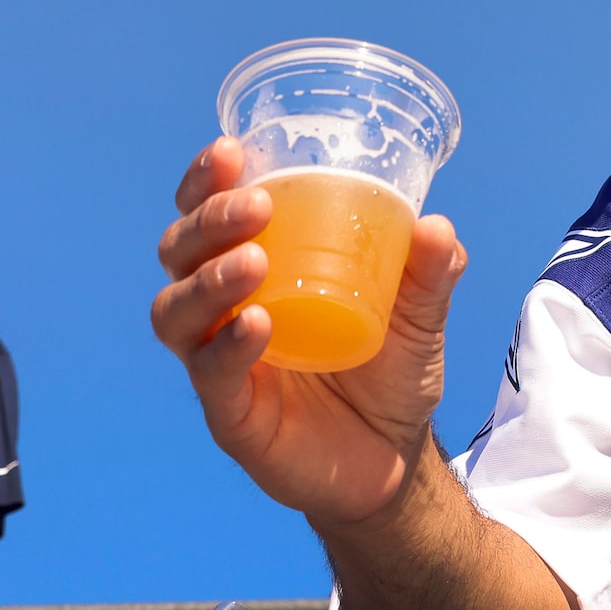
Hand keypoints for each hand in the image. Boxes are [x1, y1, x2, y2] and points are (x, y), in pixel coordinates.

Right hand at [150, 138, 468, 529]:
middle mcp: (221, 310)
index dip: (207, 182)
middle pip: (179, 253)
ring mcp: (218, 362)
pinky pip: (210, 375)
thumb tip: (435, 226)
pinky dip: (228, 346)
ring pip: (175, 312)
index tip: (231, 149)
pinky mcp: (230, 415)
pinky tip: (256, 325)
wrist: (395, 460)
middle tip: (253, 205)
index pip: (208, 215)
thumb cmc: (391, 374)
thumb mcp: (418, 318)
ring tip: (253, 261)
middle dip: (206, 221)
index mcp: (255, 270)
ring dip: (208, 280)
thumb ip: (429, 274)